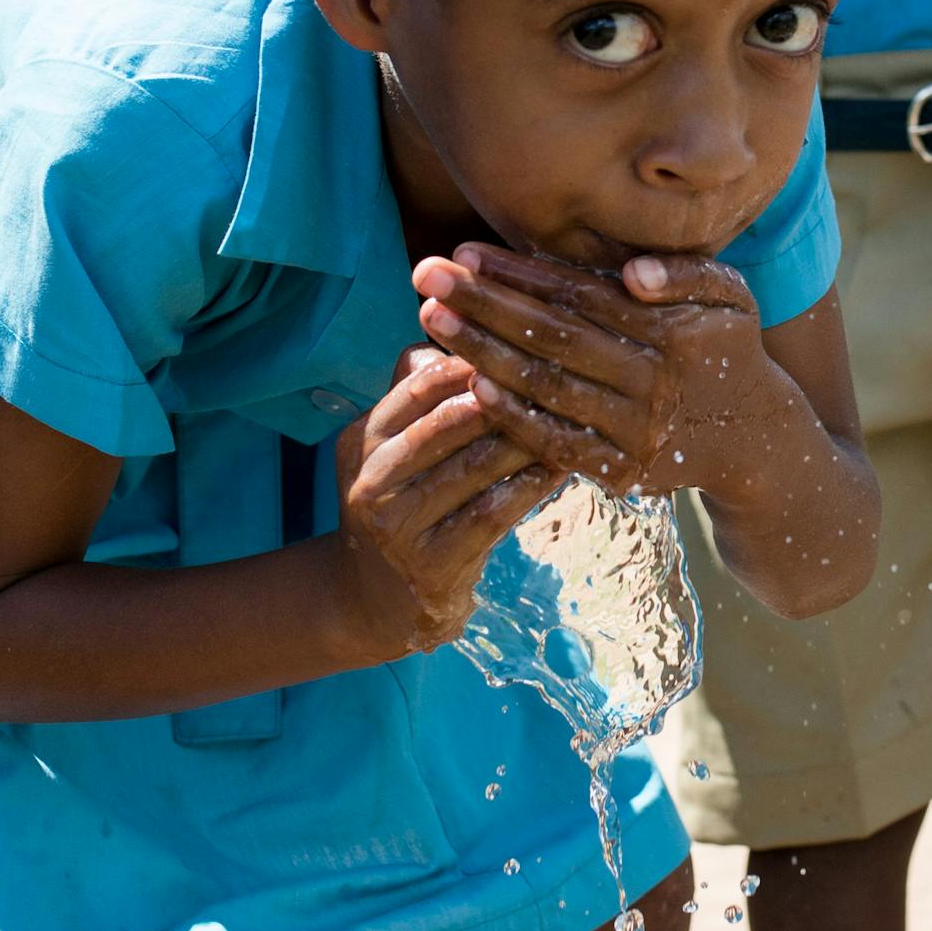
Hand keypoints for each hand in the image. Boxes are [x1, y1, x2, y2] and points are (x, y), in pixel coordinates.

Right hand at [331, 348, 564, 658]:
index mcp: (362, 439)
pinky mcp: (430, 566)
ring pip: (474, 467)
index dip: (471, 359)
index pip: (418, 384)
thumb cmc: (400, 507)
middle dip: (506, 397)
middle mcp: (372, 480)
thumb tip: (458, 328)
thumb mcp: (392, 450)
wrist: (370, 602)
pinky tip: (559, 470)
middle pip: (448, 421)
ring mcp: (397, 527)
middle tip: (558, 376)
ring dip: (527, 440)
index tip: (522, 343)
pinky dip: (529, 487)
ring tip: (570, 419)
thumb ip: (419, 395)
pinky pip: (490, 515)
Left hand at [410, 243, 795, 509]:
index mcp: (673, 328)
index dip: (520, 274)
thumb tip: (634, 273)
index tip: (464, 253)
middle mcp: (654, 380)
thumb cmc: (727, 348)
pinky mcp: (621, 471)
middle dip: (483, 304)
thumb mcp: (731, 296)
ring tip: (431, 320)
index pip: (581, 295)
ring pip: (547, 387)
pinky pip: (556, 442)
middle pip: (553, 336)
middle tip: (423, 277)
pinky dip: (511, 416)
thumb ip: (688, 272)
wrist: (755, 438)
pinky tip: (468, 384)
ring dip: (483, 352)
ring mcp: (635, 430)